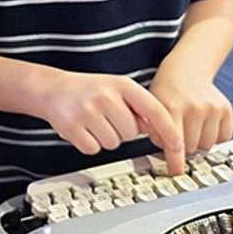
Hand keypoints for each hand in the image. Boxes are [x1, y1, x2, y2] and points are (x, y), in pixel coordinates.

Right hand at [34, 70, 185, 173]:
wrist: (52, 89)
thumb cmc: (90, 91)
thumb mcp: (117, 90)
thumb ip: (139, 108)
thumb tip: (157, 130)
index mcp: (122, 84)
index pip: (155, 111)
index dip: (169, 131)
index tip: (179, 147)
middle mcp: (106, 95)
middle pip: (131, 133)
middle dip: (122, 131)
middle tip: (107, 118)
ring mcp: (88, 111)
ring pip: (113, 143)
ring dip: (105, 138)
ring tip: (94, 122)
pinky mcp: (72, 127)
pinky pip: (93, 149)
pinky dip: (89, 144)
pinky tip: (82, 129)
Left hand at [148, 64, 232, 158]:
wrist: (186, 70)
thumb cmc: (167, 91)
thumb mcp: (153, 108)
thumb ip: (156, 131)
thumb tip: (167, 153)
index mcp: (172, 106)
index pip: (174, 142)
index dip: (176, 161)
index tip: (177, 172)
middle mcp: (194, 107)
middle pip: (191, 148)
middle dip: (183, 146)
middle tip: (179, 131)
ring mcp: (212, 107)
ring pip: (207, 145)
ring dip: (199, 142)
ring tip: (191, 125)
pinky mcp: (226, 108)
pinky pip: (223, 138)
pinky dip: (214, 136)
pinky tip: (204, 123)